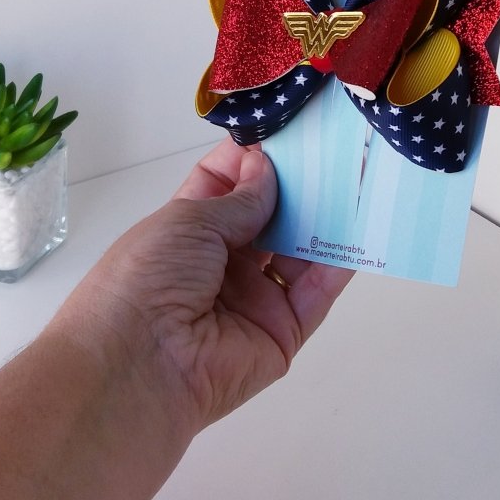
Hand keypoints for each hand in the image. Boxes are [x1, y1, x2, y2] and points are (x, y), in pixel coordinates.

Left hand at [55, 138, 353, 431]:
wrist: (138, 368)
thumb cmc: (149, 277)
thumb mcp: (188, 222)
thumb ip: (240, 199)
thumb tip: (267, 167)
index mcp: (187, 231)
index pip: (225, 185)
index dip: (253, 159)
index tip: (286, 132)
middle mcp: (222, 263)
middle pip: (267, 216)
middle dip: (295, 185)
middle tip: (331, 150)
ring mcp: (254, 298)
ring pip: (297, 251)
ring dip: (322, 219)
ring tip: (355, 180)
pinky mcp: (283, 332)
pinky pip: (316, 293)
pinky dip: (338, 263)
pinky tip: (360, 230)